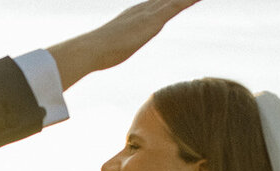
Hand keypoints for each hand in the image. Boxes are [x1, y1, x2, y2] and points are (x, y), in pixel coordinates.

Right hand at [47, 0, 204, 89]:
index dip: (169, 0)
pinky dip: (189, 0)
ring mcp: (148, 13)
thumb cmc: (95, 53)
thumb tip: (96, 56)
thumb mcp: (109, 50)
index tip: (178, 0)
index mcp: (134, 15)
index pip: (157, 4)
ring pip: (175, 0)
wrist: (91, 49)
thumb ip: (109, 49)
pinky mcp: (153, 20)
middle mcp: (143, 10)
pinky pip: (177, 6)